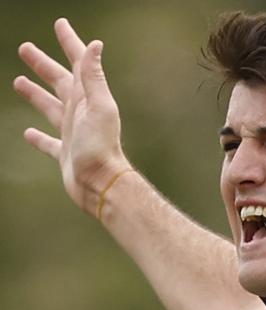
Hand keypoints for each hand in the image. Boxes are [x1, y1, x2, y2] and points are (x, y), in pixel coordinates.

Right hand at [14, 18, 131, 214]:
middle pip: (59, 82)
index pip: (78, 64)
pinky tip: (27, 133)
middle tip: (25, 48)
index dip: (70, 43)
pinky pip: (48, 142)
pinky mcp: (65, 153)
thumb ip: (94, 77)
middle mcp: (80, 113)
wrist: (101, 183)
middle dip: (43, 64)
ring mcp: (72, 133)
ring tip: (19, 82)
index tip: (60, 24)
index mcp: (87, 99)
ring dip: (36, 94)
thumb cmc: (101, 147)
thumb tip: (95, 45)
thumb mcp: (99, 107)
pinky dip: (38, 137)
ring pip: (50, 108)